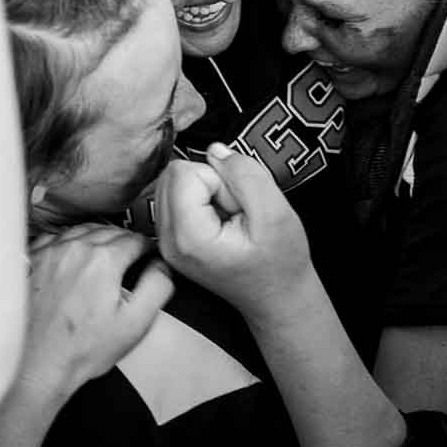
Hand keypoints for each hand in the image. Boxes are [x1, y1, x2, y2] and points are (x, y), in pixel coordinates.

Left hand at [20, 225, 171, 402]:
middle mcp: (73, 249)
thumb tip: (162, 266)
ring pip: (80, 231)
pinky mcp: (29, 262)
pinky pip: (53, 239)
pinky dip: (67, 243)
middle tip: (130, 256)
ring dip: (96, 238)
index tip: (148, 255)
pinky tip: (71, 258)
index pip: (135, 239)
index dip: (146, 248)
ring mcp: (48, 254)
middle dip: (123, 241)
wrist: (37, 366)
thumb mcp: (135, 323)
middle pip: (108, 231)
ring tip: (102, 255)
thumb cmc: (81, 350)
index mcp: (103, 260)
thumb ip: (157, 287)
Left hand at [154, 144, 314, 312]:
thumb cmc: (280, 262)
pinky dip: (200, 200)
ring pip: (175, 182)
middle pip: (173, 174)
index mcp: (187, 237)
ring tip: (230, 218)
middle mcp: (167, 241)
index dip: (218, 180)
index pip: (184, 172)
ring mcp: (165, 242)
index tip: (238, 208)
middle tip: (235, 212)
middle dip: (209, 183)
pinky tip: (220, 222)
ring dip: (206, 191)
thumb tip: (215, 150)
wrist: (278, 296)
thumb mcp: (275, 212)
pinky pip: (177, 195)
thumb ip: (245, 175)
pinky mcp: (170, 238)